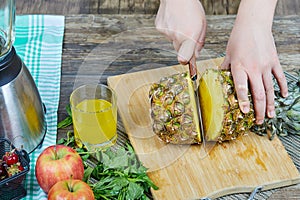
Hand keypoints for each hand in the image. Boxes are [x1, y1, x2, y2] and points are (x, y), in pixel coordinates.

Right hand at [155, 0, 205, 66]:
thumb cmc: (191, 8)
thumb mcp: (202, 25)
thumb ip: (199, 43)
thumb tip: (195, 56)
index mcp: (190, 36)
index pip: (184, 58)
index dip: (186, 61)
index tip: (187, 61)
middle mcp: (177, 36)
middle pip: (179, 51)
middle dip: (184, 46)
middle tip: (187, 34)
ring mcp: (166, 32)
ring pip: (173, 41)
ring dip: (177, 36)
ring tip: (181, 23)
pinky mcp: (159, 28)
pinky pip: (166, 34)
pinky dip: (170, 29)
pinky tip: (174, 20)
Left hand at [221, 0, 287, 123]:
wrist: (253, 24)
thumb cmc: (238, 38)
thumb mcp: (228, 55)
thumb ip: (225, 69)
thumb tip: (219, 79)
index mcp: (239, 67)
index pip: (241, 87)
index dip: (244, 101)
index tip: (245, 113)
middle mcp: (253, 68)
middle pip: (258, 93)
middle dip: (259, 109)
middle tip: (259, 121)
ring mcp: (266, 66)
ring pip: (270, 89)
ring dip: (271, 104)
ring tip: (271, 115)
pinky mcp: (274, 61)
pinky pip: (280, 77)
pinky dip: (282, 88)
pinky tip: (283, 97)